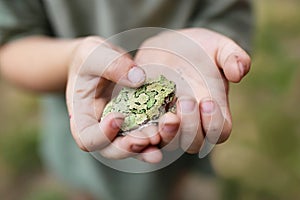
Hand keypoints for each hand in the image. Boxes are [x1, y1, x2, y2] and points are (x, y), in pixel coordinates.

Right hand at [66, 37, 161, 162]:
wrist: (100, 60)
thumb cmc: (90, 58)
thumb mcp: (93, 54)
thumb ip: (111, 65)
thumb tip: (138, 79)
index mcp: (82, 116)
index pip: (87, 137)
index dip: (101, 135)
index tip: (118, 117)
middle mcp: (100, 127)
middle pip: (110, 149)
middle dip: (128, 148)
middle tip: (146, 139)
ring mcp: (118, 128)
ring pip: (130, 147)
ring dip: (145, 149)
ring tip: (159, 142)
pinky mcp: (135, 122)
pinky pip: (144, 135)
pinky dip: (156, 138)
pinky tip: (169, 132)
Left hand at [135, 28, 250, 153]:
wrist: (168, 45)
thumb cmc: (198, 48)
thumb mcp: (218, 46)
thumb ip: (232, 57)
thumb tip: (239, 74)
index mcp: (212, 108)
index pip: (220, 131)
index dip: (215, 124)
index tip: (208, 101)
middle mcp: (191, 120)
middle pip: (194, 143)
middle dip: (190, 128)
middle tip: (185, 101)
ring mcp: (168, 120)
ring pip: (170, 143)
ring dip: (169, 134)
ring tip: (167, 116)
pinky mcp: (147, 117)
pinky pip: (145, 135)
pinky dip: (144, 137)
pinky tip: (142, 126)